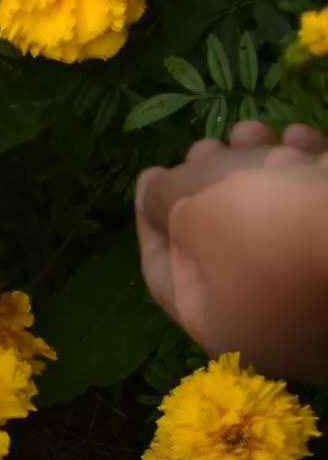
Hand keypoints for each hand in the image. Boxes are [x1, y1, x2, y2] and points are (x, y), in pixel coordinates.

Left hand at [136, 121, 327, 381]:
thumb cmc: (267, 223)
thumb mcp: (190, 205)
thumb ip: (160, 198)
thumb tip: (154, 190)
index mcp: (226, 329)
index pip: (165, 275)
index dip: (150, 218)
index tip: (151, 174)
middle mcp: (279, 325)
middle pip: (223, 244)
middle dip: (210, 184)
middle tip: (206, 144)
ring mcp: (326, 296)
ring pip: (275, 222)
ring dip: (258, 166)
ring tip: (253, 129)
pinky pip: (320, 215)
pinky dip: (307, 173)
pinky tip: (303, 137)